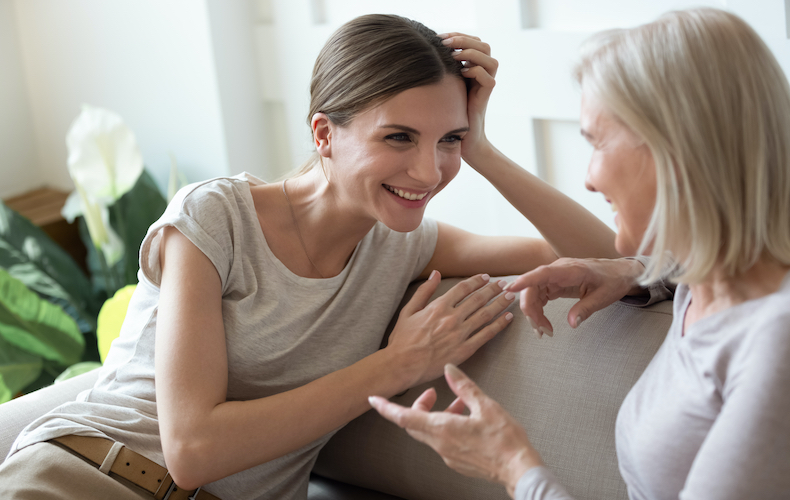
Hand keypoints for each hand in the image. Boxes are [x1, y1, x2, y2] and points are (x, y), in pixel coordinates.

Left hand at [369, 364, 541, 496]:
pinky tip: (466, 418)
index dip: (386, 408)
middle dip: (418, 405)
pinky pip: (443, 441)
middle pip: (415, 424)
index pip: (404, 417)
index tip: (373, 399)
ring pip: (430, 432)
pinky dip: (447, 426)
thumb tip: (449, 370)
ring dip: (437, 415)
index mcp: (442, 429)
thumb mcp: (485, 405)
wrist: (519, 469)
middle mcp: (440, 445)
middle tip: (430, 393)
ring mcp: (448, 456)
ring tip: (458, 403)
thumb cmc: (505, 440)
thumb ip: (463, 387)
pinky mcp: (457, 462)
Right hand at [386, 271, 514, 386]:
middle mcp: (452, 318)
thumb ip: (424, 291)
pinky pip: (486, 335)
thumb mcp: (408, 310)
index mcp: (438, 306)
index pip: (463, 288)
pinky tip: (508, 318)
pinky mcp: (465, 350)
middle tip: (504, 284)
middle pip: (478, 299)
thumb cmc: (402, 339)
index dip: (477, 281)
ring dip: (500, 304)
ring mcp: (460, 334)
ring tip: (510, 297)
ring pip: (486, 314)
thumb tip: (435, 274)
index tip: (486, 277)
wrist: (402, 365)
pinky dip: (499, 325)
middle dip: (493, 290)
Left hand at [438, 33, 497, 163]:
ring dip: (472, 54)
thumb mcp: (439, 88)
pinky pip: (488, 79)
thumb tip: (418, 54)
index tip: (440, 38)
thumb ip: (437, 71)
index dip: (459, 36)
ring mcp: (483, 87)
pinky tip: (461, 74)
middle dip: (465, 40)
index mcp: (471, 69)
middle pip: (485, 47)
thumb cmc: (444, 115)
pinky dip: (475, 72)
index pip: (474, 42)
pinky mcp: (484, 99)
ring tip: (454, 57)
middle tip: (446, 44)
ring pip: (491, 60)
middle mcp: (481, 76)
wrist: (461, 140)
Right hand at [505, 257, 644, 335]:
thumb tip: (571, 323)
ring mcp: (554, 276)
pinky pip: (539, 295)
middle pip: (532, 287)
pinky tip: (543, 323)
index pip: (542, 273)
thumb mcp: (603, 297)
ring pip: (532, 293)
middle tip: (542, 331)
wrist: (619, 273)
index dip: (525, 280)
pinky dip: (538, 310)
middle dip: (531, 310)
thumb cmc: (612, 281)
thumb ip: (586, 309)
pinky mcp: (554, 283)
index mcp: (571, 270)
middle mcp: (558, 270)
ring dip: (533, 313)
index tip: (510, 288)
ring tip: (543, 332)